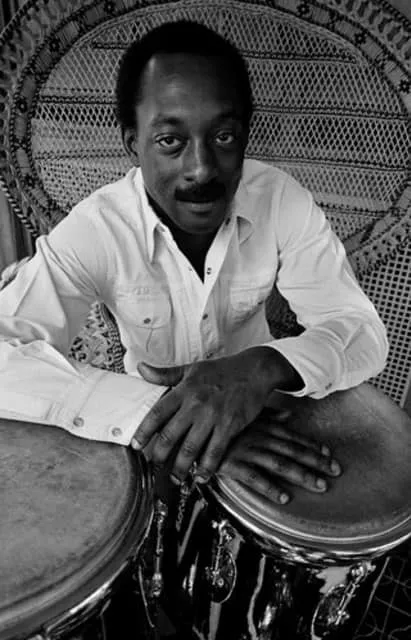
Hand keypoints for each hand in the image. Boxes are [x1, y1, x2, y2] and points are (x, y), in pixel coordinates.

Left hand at [132, 347, 300, 483]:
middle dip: (159, 455)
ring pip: (191, 448)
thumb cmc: (222, 370)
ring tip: (175, 479)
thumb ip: (165, 374)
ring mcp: (213, 416)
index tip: (136, 445)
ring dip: (180, 467)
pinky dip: (207, 468)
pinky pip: (215, 452)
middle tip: (155, 466)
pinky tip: (201, 477)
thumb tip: (141, 369)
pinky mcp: (229, 426)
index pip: (157, 413)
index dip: (144, 431)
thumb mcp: (191, 368)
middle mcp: (195, 404)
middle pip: (170, 435)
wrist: (254, 370)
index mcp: (183, 390)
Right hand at [218, 409, 341, 504]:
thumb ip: (268, 416)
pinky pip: (254, 478)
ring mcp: (246, 451)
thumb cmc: (220, 423)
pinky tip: (285, 498)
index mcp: (262, 427)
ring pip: (280, 464)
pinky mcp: (232, 465)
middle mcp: (258, 438)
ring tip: (320, 486)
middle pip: (293, 451)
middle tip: (336, 472)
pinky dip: (270, 488)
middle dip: (316, 462)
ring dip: (302, 475)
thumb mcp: (245, 416)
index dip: (312, 446)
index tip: (329, 454)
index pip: (293, 437)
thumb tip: (288, 415)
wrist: (193, 431)